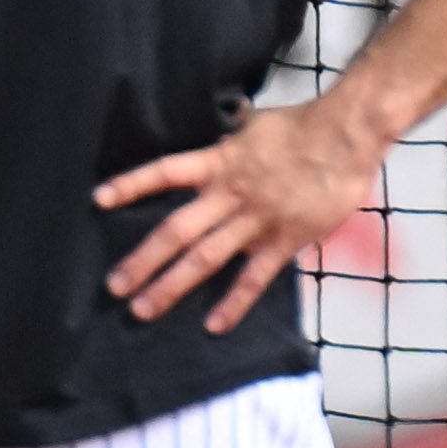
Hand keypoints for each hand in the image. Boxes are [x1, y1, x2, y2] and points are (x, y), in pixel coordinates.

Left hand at [95, 97, 383, 332]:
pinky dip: (234, 303)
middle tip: (114, 286)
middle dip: (142, 261)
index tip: (99, 199)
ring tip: (142, 310)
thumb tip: (227, 120)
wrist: (347, 135)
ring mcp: (256, 220)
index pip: (165, 172)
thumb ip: (233, 136)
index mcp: (219, 162)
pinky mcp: (284, 240)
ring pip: (205, 259)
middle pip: (176, 230)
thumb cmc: (302, 125)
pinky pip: (254, 278)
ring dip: (171, 286)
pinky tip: (213, 326)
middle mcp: (230, 194)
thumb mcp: (255, 124)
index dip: (131, 185)